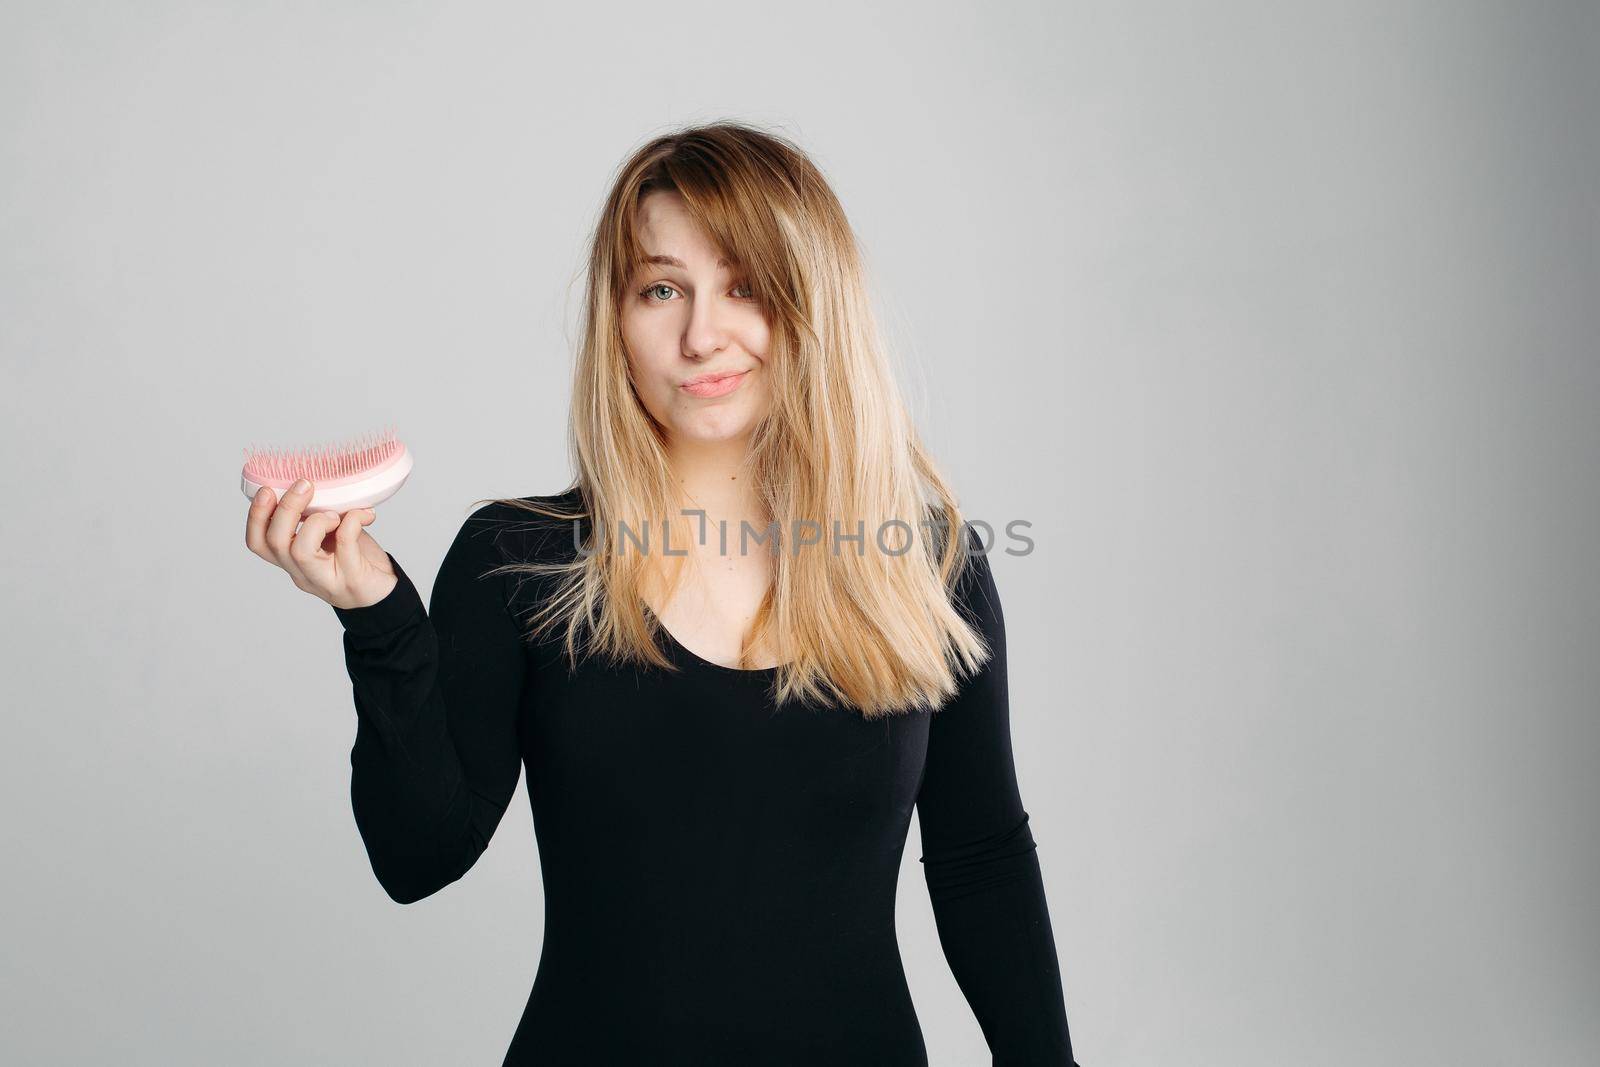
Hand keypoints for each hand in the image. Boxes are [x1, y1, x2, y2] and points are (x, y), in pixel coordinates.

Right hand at [245, 478, 397, 609]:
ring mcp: (326, 580)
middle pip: (275, 543)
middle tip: (305, 485)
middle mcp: (303, 573)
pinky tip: (364, 515)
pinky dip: (352, 522)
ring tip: (334, 512)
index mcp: (292, 561)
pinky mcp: (352, 580)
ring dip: (315, 521)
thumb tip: (314, 480)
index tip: (267, 490)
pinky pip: (345, 546)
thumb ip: (318, 516)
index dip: (255, 516)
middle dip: (286, 508)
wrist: (385, 593)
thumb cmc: (358, 560)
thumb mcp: (331, 536)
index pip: (258, 543)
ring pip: (300, 551)